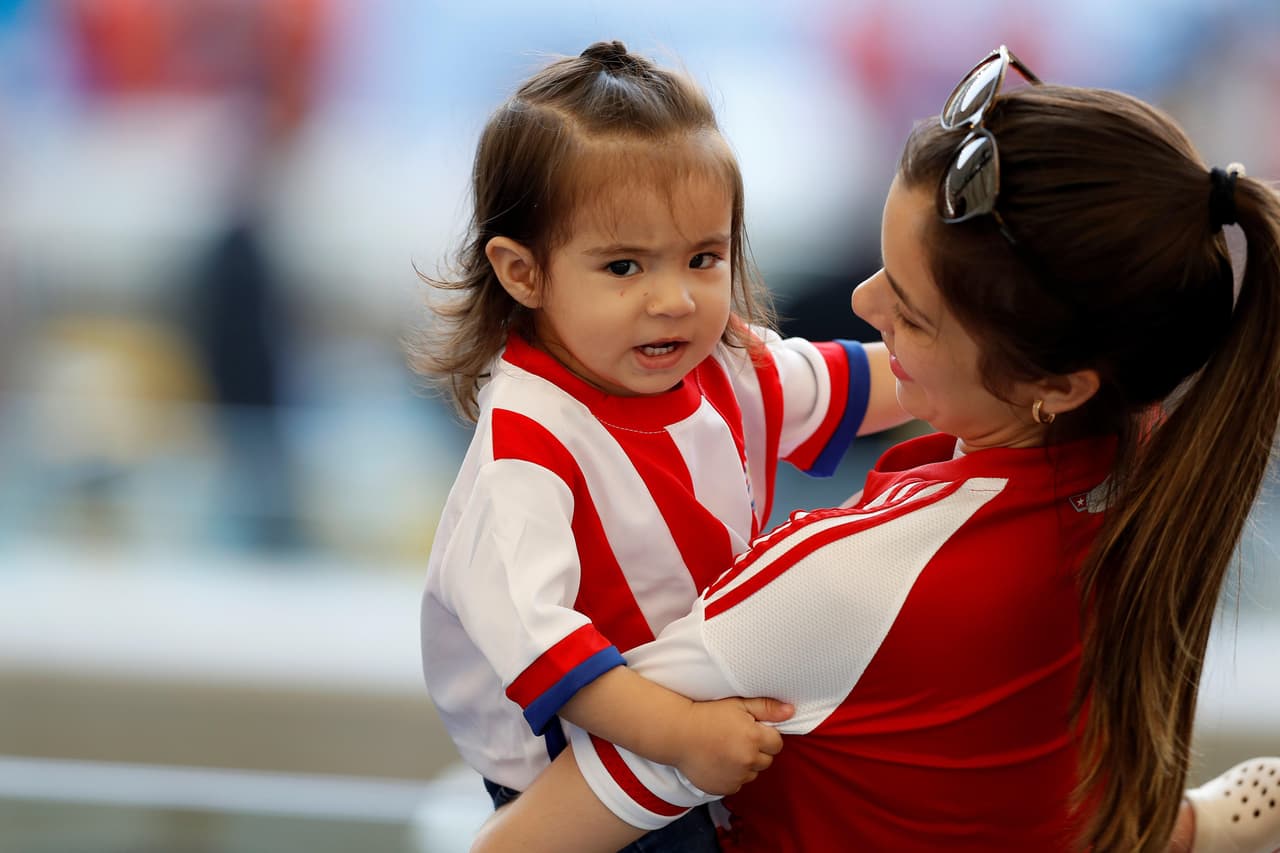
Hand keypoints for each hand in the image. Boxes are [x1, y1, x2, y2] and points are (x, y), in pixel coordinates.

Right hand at [672, 696, 792, 795]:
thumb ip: (767, 707)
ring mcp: (736, 777)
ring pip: (752, 774)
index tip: (751, 730)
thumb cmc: (707, 714)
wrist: (677, 733)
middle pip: (766, 760)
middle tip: (737, 739)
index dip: (766, 736)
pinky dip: (732, 776)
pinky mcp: (723, 788)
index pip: (777, 743)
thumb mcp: (738, 704)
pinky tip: (718, 762)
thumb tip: (791, 711)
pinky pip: (737, 784)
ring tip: (726, 750)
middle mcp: (748, 760)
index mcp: (754, 738)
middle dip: (757, 751)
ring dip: (745, 765)